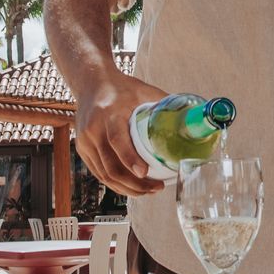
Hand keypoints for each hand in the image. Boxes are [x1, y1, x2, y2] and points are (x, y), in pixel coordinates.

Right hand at [74, 71, 169, 197]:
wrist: (91, 82)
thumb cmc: (120, 87)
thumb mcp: (144, 91)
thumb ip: (164, 104)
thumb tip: (190, 117)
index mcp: (109, 113)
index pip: (117, 140)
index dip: (130, 158)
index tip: (144, 173)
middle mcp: (93, 129)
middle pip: (111, 166)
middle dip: (135, 184)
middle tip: (156, 187)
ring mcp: (85, 141)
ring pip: (104, 175)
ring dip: (127, 188)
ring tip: (148, 191)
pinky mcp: (82, 149)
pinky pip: (98, 173)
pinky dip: (116, 184)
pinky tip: (131, 187)